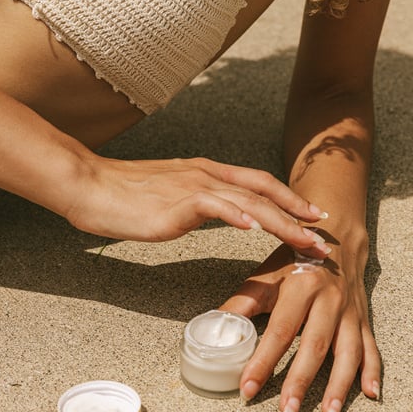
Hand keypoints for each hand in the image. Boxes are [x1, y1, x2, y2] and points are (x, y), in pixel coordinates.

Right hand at [65, 155, 331, 249]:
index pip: (257, 182)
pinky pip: (212, 205)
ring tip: (305, 239)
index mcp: (205, 172)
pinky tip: (254, 226)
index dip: (288, 197)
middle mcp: (205, 174)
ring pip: (247, 200)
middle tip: (323, 234)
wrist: (89, 185)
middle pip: (262, 190)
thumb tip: (219, 213)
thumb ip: (197, 201)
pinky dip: (236, 214)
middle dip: (297, 212)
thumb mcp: (169, 194)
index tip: (311, 214)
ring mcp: (191, 186)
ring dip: (281, 220)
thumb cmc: (123, 194)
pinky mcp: (174, 202)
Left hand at [219, 241, 380, 411]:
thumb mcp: (267, 274)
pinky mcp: (364, 319)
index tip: (247, 388)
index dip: (263, 361)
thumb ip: (243, 302)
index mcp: (302, 287)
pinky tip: (370, 395)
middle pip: (314, 348)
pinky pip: (371, 348)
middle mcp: (330, 300)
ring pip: (347, 353)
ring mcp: (350, 312)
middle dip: (300, 383)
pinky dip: (372, 372)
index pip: (280, 331)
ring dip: (339, 387)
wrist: (337, 236)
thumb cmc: (295, 258)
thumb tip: (216, 327)